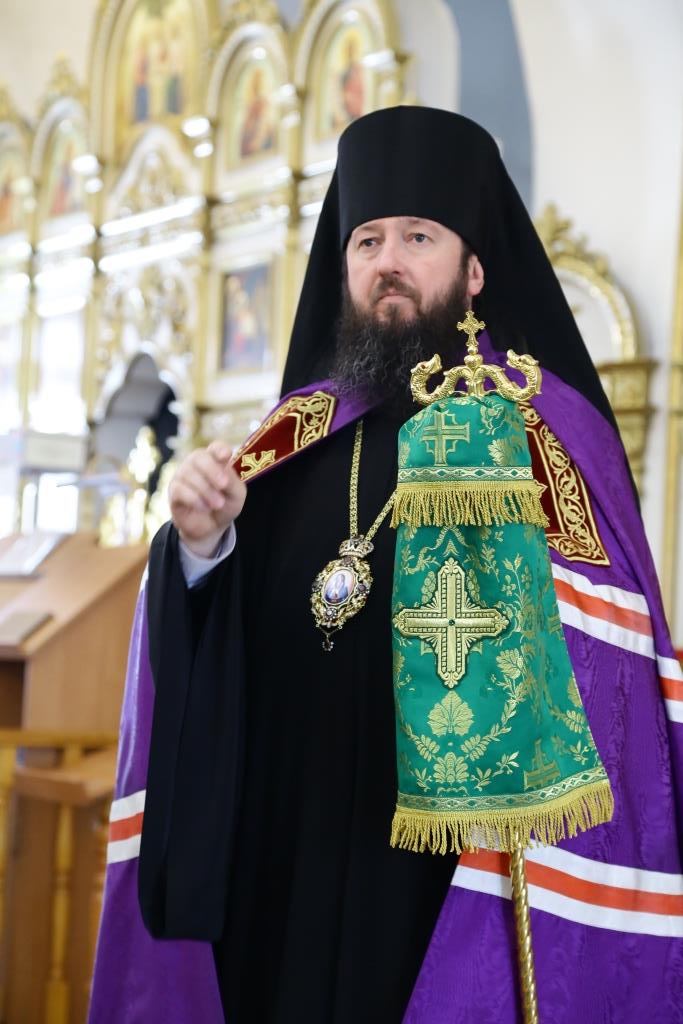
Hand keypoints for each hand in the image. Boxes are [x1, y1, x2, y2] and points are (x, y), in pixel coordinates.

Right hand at [168, 442, 246, 556]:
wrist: (211, 528)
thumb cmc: (225, 506)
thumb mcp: (236, 495)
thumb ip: (232, 480)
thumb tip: (223, 468)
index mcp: (214, 460)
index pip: (215, 448)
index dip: (219, 449)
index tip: (225, 456)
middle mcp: (196, 464)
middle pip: (198, 456)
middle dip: (212, 470)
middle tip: (223, 485)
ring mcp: (182, 476)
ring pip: (188, 473)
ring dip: (206, 490)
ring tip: (218, 504)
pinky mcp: (174, 491)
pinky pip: (180, 489)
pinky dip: (194, 498)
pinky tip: (204, 508)